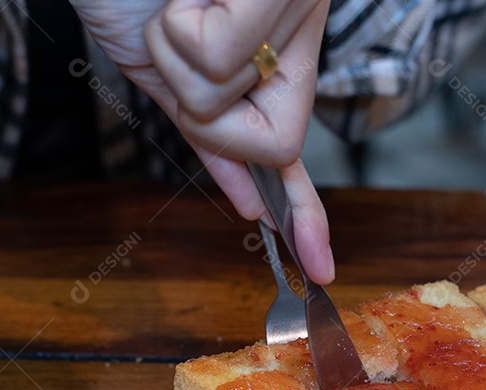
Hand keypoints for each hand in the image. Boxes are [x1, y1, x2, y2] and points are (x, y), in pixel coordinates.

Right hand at [69, 0, 333, 282]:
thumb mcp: (166, 71)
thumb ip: (211, 136)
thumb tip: (250, 204)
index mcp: (282, 53)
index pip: (296, 148)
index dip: (308, 214)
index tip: (320, 267)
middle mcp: (304, 28)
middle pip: (274, 142)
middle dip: (208, 112)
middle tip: (182, 37)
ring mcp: (300, 4)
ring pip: (232, 100)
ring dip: (178, 58)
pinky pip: (221, 55)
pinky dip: (179, 30)